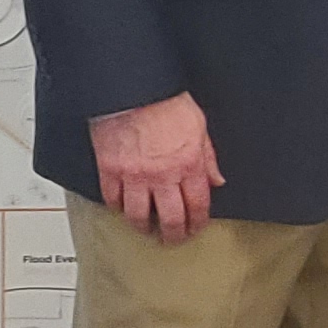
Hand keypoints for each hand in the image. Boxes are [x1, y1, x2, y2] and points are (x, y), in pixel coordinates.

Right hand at [90, 92, 222, 241]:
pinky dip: (117, 207)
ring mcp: (135, 175)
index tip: (195, 228)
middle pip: (170, 219)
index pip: (198, 206)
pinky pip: (112, 199)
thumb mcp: (199, 126)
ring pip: (139, 215)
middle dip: (173, 235)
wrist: (133, 88)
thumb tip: (216, 179)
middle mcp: (162, 174)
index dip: (198, 222)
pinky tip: (122, 207)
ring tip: (146, 228)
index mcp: (188, 164)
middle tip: (172, 239)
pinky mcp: (110, 170)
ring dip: (144, 226)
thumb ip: (208, 157)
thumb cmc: (165, 101)